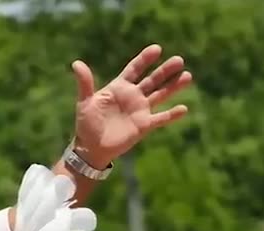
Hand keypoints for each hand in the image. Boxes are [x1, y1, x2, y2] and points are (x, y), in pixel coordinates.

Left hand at [71, 44, 192, 167]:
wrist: (90, 148)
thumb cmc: (86, 124)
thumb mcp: (85, 102)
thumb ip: (85, 83)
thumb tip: (76, 64)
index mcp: (119, 87)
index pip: (135, 69)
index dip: (145, 59)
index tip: (157, 49)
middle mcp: (133, 96)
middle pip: (152, 80)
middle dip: (165, 71)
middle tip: (179, 60)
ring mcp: (140, 110)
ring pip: (161, 95)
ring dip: (174, 86)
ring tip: (187, 76)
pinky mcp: (144, 125)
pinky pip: (161, 118)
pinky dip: (172, 115)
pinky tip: (183, 108)